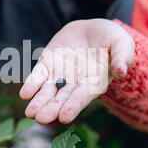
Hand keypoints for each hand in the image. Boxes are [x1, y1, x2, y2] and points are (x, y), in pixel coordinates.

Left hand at [20, 19, 134, 124]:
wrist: (93, 29)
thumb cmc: (112, 39)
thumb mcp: (122, 43)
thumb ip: (122, 56)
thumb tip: (121, 71)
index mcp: (95, 82)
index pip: (83, 96)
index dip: (73, 106)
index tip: (64, 117)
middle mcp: (76, 83)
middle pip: (62, 99)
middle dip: (51, 109)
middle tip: (41, 119)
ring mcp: (60, 75)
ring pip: (48, 91)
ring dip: (39, 102)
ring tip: (30, 114)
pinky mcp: (48, 64)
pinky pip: (38, 76)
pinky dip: (32, 85)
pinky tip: (25, 94)